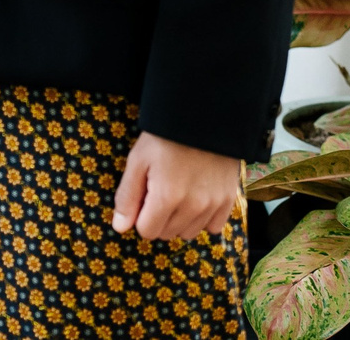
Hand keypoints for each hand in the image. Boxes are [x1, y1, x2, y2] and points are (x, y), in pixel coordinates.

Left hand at [111, 131, 242, 239]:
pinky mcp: (229, 200)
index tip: (144, 196)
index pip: (147, 231)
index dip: (140, 215)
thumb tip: (120, 228)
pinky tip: (196, 199)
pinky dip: (203, 219)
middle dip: (158, 218)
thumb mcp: (138, 161)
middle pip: (167, 234)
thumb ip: (127, 197)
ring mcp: (213, 204)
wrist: (202, 116)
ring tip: (178, 192)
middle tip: (159, 190)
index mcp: (167, 197)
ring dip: (180, 221)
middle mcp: (193, 207)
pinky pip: (213, 227)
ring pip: (189, 233)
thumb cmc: (164, 137)